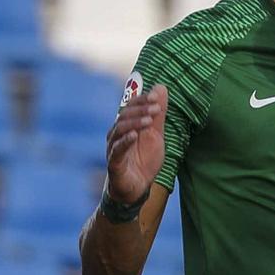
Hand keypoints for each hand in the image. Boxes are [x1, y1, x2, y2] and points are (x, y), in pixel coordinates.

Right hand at [105, 79, 166, 203]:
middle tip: (156, 108)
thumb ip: (158, 115)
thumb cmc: (144, 160)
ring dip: (134, 123)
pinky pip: (117, 150)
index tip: (156, 96)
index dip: (142, 100)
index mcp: (126, 126)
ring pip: (119, 130)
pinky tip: (134, 136)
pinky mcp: (114, 163)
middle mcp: (116, 134)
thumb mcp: (156, 135)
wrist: (138, 187)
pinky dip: (125, 142)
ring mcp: (114, 148)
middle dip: (141, 110)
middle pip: (124, 116)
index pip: (131, 107)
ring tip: (148, 121)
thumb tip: (161, 87)